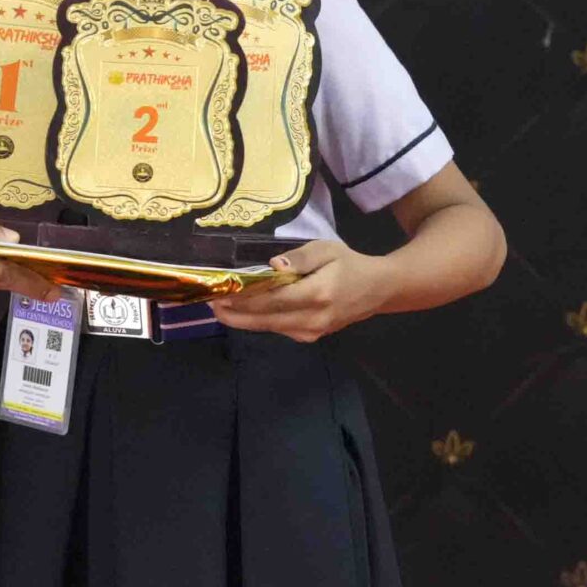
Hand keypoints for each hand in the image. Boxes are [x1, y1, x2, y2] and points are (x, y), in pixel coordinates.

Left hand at [208, 239, 389, 343]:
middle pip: (265, 319)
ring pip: (269, 327)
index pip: (272, 299)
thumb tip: (272, 265)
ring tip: (220, 306)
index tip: (220, 292)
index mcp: (317, 294)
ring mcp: (311, 332)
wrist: (377, 290)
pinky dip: (259, 321)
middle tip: (209, 303)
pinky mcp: (310, 336)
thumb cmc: (349, 264)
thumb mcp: (326, 250)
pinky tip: (244, 311)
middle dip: (235, 313)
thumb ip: (299, 258)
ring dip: (243, 319)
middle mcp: (312, 318)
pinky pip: (278, 328)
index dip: (244, 298)